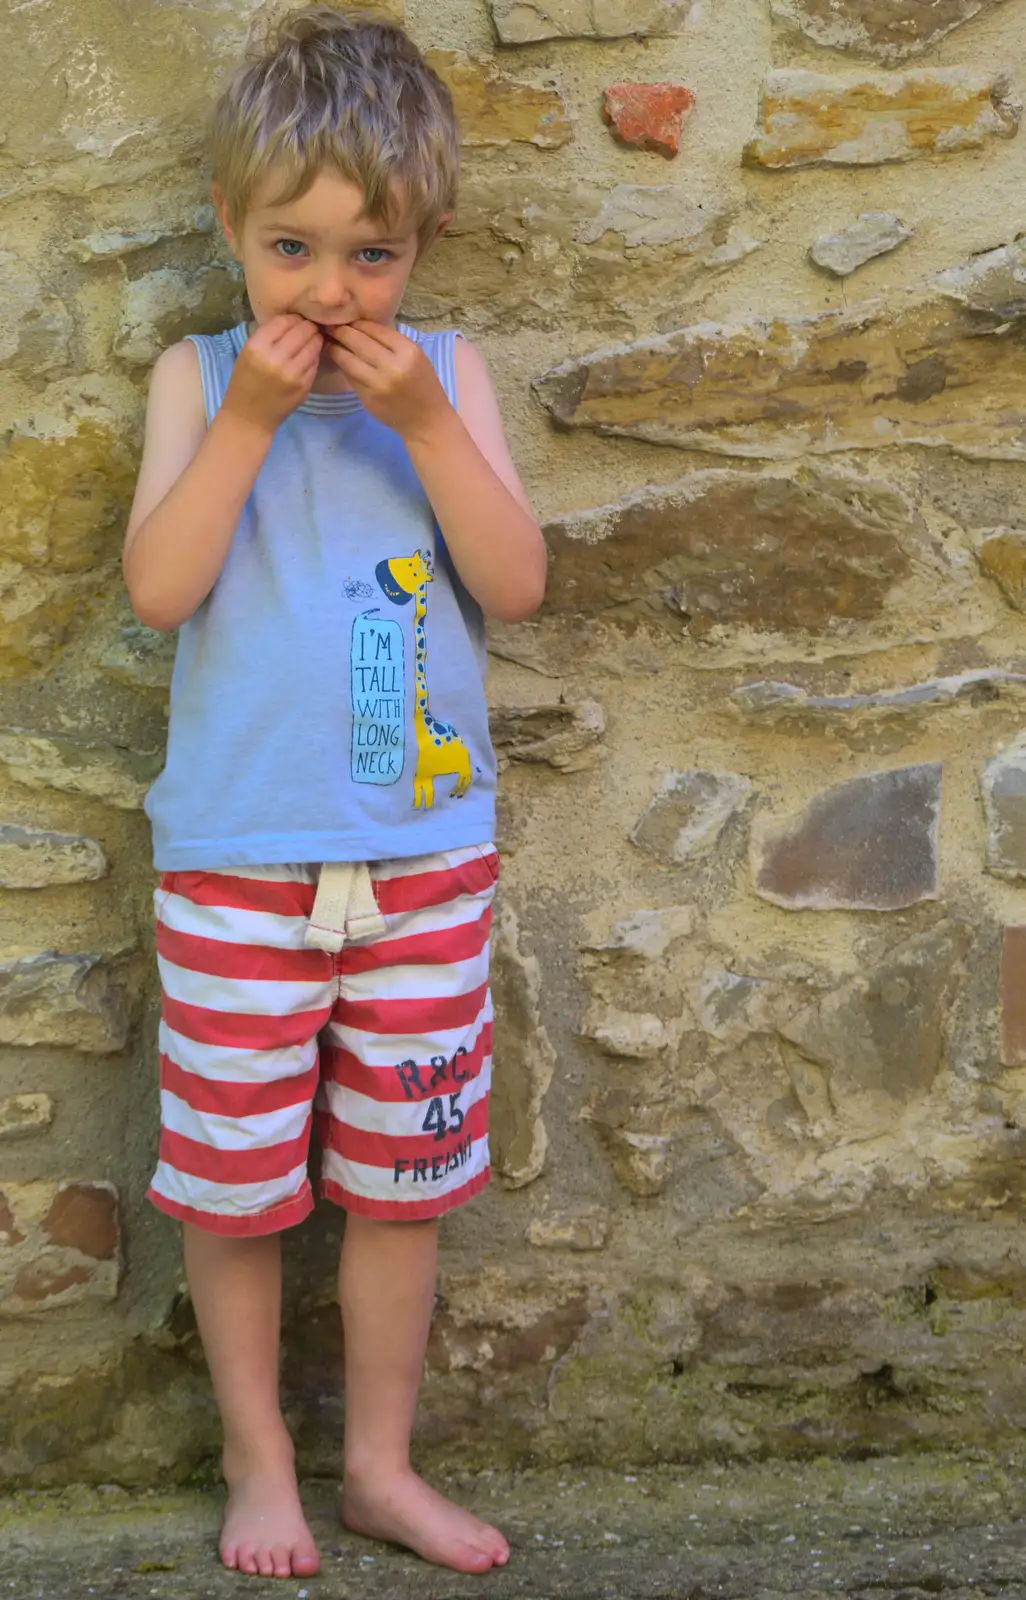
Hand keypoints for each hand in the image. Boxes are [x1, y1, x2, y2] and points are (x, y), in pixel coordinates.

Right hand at [222, 314, 323, 434]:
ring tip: (313, 338)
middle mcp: (275, 358)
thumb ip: (269, 336)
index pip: (283, 321)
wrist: (249, 418)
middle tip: (309, 327)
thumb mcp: (247, 353)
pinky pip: (315, 362)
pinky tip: (310, 356)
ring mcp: (292, 373)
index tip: (296, 319)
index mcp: (257, 347)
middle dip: (308, 326)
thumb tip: (294, 320)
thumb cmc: (245, 383)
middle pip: (302, 330)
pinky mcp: (304, 386)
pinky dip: (314, 356)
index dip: (292, 317)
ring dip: (315, 339)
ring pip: (313, 345)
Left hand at [324, 321, 451, 441]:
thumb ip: (391, 342)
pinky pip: (350, 377)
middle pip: (358, 341)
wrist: (426, 420)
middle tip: (330, 325)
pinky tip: (339, 359)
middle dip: (341, 331)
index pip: (375, 329)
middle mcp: (392, 367)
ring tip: (329, 341)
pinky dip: (343, 366)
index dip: (357, 322)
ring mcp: (377, 385)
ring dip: (335, 348)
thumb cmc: (423, 384)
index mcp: (408, 352)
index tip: (347, 318)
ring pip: (348, 360)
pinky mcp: (367, 399)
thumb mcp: (415, 356)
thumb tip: (361, 326)